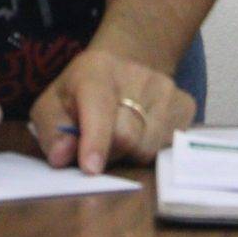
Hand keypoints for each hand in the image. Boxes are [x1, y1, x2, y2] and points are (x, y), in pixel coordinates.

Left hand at [29, 45, 196, 174]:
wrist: (123, 68)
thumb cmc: (81, 94)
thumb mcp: (53, 106)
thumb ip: (52, 131)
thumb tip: (61, 156)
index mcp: (96, 69)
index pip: (99, 108)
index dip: (95, 140)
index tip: (91, 168)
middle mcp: (137, 74)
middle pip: (125, 136)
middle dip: (107, 154)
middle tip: (96, 150)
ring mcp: (167, 89)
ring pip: (147, 148)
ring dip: (128, 155)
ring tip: (118, 138)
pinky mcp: (185, 104)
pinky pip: (167, 147)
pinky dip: (150, 150)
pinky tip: (140, 134)